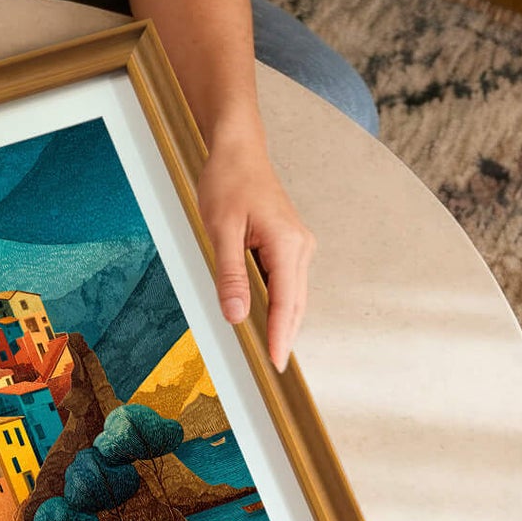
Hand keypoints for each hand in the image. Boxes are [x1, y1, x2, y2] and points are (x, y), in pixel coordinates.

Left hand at [196, 134, 314, 371]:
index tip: (276, 364)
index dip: (280, 337)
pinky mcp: (289, 244)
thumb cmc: (228, 183)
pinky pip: (286, 281)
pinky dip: (279, 303)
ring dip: (283, 322)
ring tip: (271, 351)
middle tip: (274, 369)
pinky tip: (266, 318)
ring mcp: (298, 246)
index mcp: (287, 244)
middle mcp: (301, 247)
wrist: (238, 150)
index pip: (286, 303)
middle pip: (295, 303)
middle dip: (285, 336)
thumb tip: (235, 315)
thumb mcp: (221, 230)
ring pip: (293, 294)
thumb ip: (229, 275)